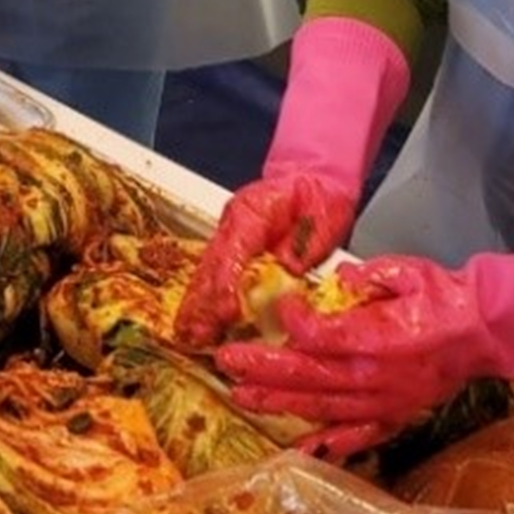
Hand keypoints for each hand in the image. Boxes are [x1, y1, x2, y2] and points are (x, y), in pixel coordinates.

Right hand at [175, 173, 358, 347]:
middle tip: (198, 333)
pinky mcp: (233, 251)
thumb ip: (304, 243)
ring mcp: (229, 236)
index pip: (233, 249)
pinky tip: (197, 323)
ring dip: (198, 305)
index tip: (226, 310)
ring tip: (190, 334)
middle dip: (204, 301)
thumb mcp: (322, 214)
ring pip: (206, 272)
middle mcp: (233, 224)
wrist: (316, 179)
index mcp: (253, 210)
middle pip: (211, 264)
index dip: (226, 281)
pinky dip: (204, 301)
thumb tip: (288, 268)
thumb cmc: (318, 195)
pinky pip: (214, 277)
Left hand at [213, 179, 513, 460]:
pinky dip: (328, 442)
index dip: (294, 322)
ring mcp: (385, 400)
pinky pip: (358, 434)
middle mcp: (378, 376)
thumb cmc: (445, 297)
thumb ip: (370, 274)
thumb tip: (342, 276)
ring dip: (279, 401)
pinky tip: (299, 447)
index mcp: (380, 338)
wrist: (488, 331)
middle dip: (264, 368)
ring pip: (323, 406)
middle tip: (227, 361)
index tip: (281, 304)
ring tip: (242, 395)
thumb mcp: (407, 271)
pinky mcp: (394, 413)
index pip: (322, 336)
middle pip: (310, 376)